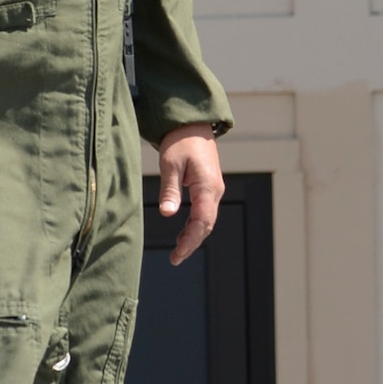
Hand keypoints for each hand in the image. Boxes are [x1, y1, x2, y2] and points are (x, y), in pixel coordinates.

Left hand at [157, 125, 223, 265]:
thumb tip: (167, 213)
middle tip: (175, 259)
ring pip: (207, 220)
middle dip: (192, 243)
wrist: (193, 125)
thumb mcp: (170, 163)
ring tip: (178, 251)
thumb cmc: (181, 141)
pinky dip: (195, 226)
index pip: (202, 222)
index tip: (177, 255)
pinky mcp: (208, 188)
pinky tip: (183, 233)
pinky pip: (205, 212)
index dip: (190, 241)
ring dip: (194, 236)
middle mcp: (215, 191)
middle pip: (207, 225)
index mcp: (207, 186)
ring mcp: (214, 190)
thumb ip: (169, 189)